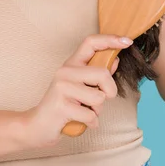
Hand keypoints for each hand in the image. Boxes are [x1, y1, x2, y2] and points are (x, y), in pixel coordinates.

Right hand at [21, 34, 131, 148]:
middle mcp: (65, 71)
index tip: (127, 41)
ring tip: (83, 111)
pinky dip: (91, 122)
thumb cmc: (63, 105)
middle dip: (110, 91)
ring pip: (99, 97)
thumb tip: (115, 60)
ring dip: (97, 110)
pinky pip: (91, 115)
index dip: (110, 40)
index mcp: (71, 64)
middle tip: (99, 100)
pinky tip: (79, 121)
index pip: (91, 42)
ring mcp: (61, 87)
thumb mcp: (80, 86)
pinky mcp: (61, 106)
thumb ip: (97, 74)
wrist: (38, 125)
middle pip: (103, 74)